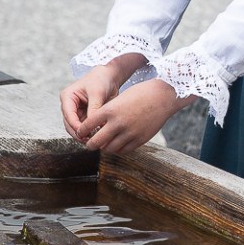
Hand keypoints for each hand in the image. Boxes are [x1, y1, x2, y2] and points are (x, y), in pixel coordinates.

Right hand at [60, 65, 120, 141]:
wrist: (110, 76)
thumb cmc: (101, 79)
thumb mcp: (97, 93)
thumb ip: (94, 108)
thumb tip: (94, 126)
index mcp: (67, 97)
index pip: (68, 115)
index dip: (76, 126)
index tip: (85, 133)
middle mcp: (69, 106)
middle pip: (69, 124)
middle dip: (78, 133)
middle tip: (89, 140)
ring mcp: (76, 112)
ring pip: (76, 128)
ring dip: (83, 135)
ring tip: (94, 139)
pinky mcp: (84, 116)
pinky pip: (84, 127)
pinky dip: (89, 132)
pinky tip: (97, 136)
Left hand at [76, 78, 194, 154]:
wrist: (163, 96)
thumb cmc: (140, 94)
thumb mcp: (120, 99)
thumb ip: (108, 113)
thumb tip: (96, 127)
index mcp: (111, 110)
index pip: (88, 125)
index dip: (82, 130)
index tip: (81, 132)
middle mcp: (118, 123)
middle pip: (96, 141)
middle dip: (90, 144)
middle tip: (89, 143)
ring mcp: (129, 133)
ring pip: (109, 149)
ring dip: (104, 148)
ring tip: (103, 145)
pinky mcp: (139, 140)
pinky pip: (123, 150)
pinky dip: (117, 150)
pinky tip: (117, 145)